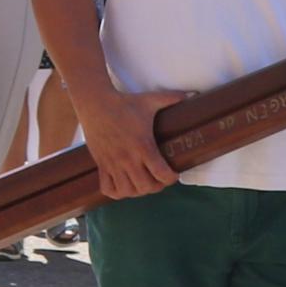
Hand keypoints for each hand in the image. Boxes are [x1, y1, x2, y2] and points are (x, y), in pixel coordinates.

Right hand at [85, 81, 182, 199]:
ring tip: (144, 182)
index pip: (161, 174)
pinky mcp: (101, 164)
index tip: (174, 173)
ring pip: (127, 191)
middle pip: (146, 187)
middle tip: (160, 178)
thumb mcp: (150, 100)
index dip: (171, 178)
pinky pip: (107, 189)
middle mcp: (128, 158)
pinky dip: (117, 192)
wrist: (95, 103)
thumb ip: (172, 98)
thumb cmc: (125, 103)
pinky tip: (125, 184)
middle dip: (157, 186)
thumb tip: (191, 94)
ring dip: (138, 191)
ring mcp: (112, 163)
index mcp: (143, 146)